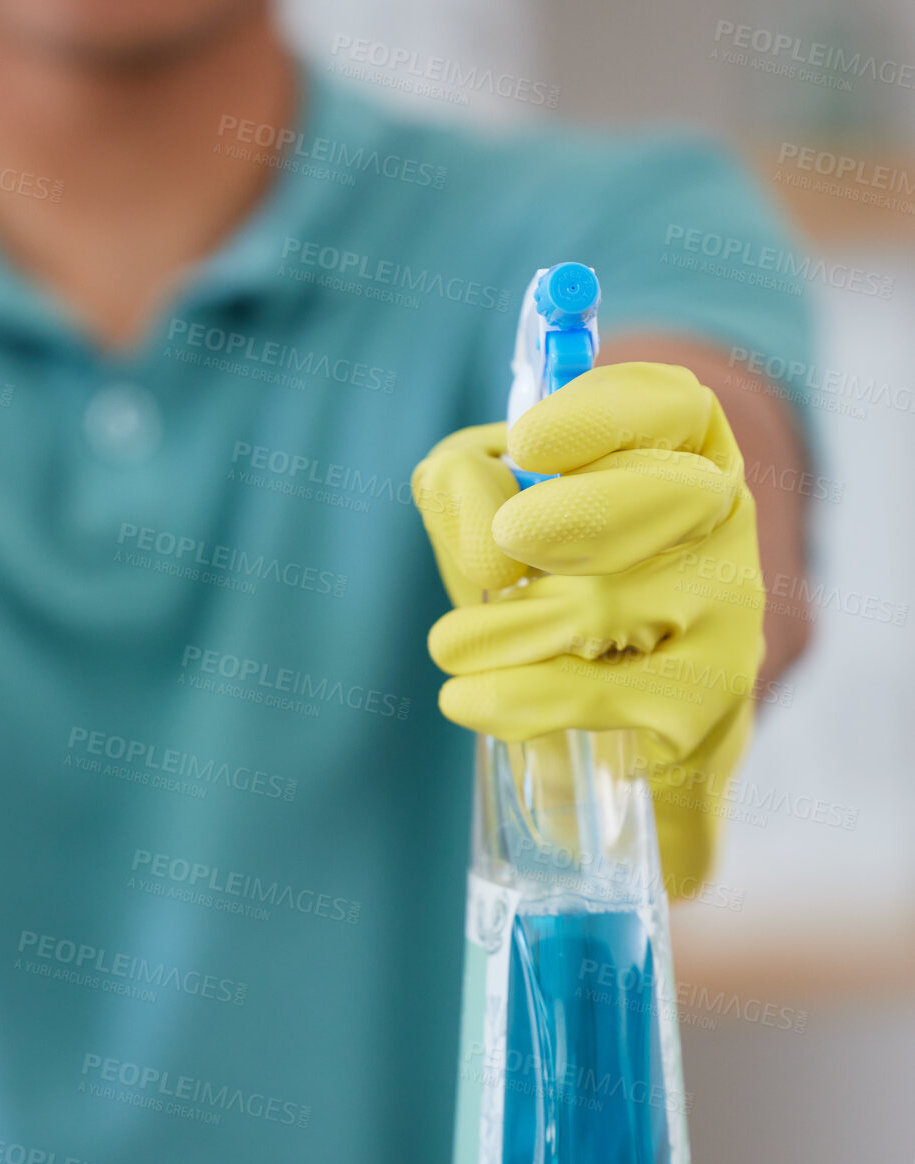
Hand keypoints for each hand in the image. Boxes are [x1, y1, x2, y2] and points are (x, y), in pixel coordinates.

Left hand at [411, 362, 764, 890]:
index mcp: (679, 456)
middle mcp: (721, 526)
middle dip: (586, 511)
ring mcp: (727, 617)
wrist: (605, 740)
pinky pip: (599, 692)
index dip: (605, 414)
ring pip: (613, 603)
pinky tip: (465, 696)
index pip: (677, 409)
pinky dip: (516, 693)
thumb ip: (459, 486)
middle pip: (677, 496)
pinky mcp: (706, 703)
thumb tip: (476, 509)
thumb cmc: (540, 599)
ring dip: (508, 627)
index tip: (526, 440)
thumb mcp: (483, 525)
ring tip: (451, 644)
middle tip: (507, 537)